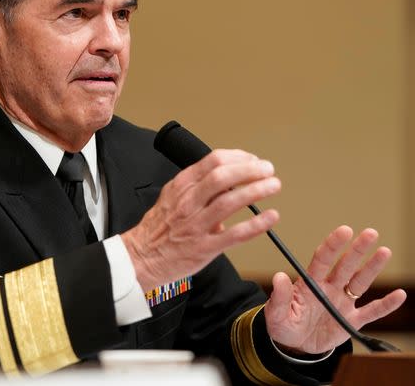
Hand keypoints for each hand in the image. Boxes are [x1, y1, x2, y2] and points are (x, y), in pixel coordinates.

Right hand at [122, 149, 280, 290]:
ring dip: (257, 190)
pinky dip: (256, 224)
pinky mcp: (204, 248)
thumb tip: (230, 178)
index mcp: (181, 186)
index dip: (239, 157)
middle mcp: (188, 203)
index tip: (253, 160)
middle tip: (268, 170)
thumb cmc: (160, 227)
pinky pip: (235, 234)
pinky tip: (270, 217)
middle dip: (251, 170)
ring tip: (273, 186)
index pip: (213, 161)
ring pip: (230, 201)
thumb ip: (199, 186)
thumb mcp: (173, 196)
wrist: (142, 257)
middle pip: (223, 176)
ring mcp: (196, 225)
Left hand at [264, 226, 406, 354]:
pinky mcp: (351, 321)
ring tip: (385, 251)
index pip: (322, 259)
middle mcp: (329, 288)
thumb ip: (280, 297)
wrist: (294, 346)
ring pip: (360, 282)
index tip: (344, 231)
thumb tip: (279, 277)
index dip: (333, 245)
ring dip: (373, 268)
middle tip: (371, 233)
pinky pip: (371, 312)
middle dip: (358, 250)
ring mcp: (342, 303)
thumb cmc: (283, 325)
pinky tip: (400, 294)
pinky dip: (386, 305)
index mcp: (310, 283)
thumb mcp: (275, 314)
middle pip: (346, 265)